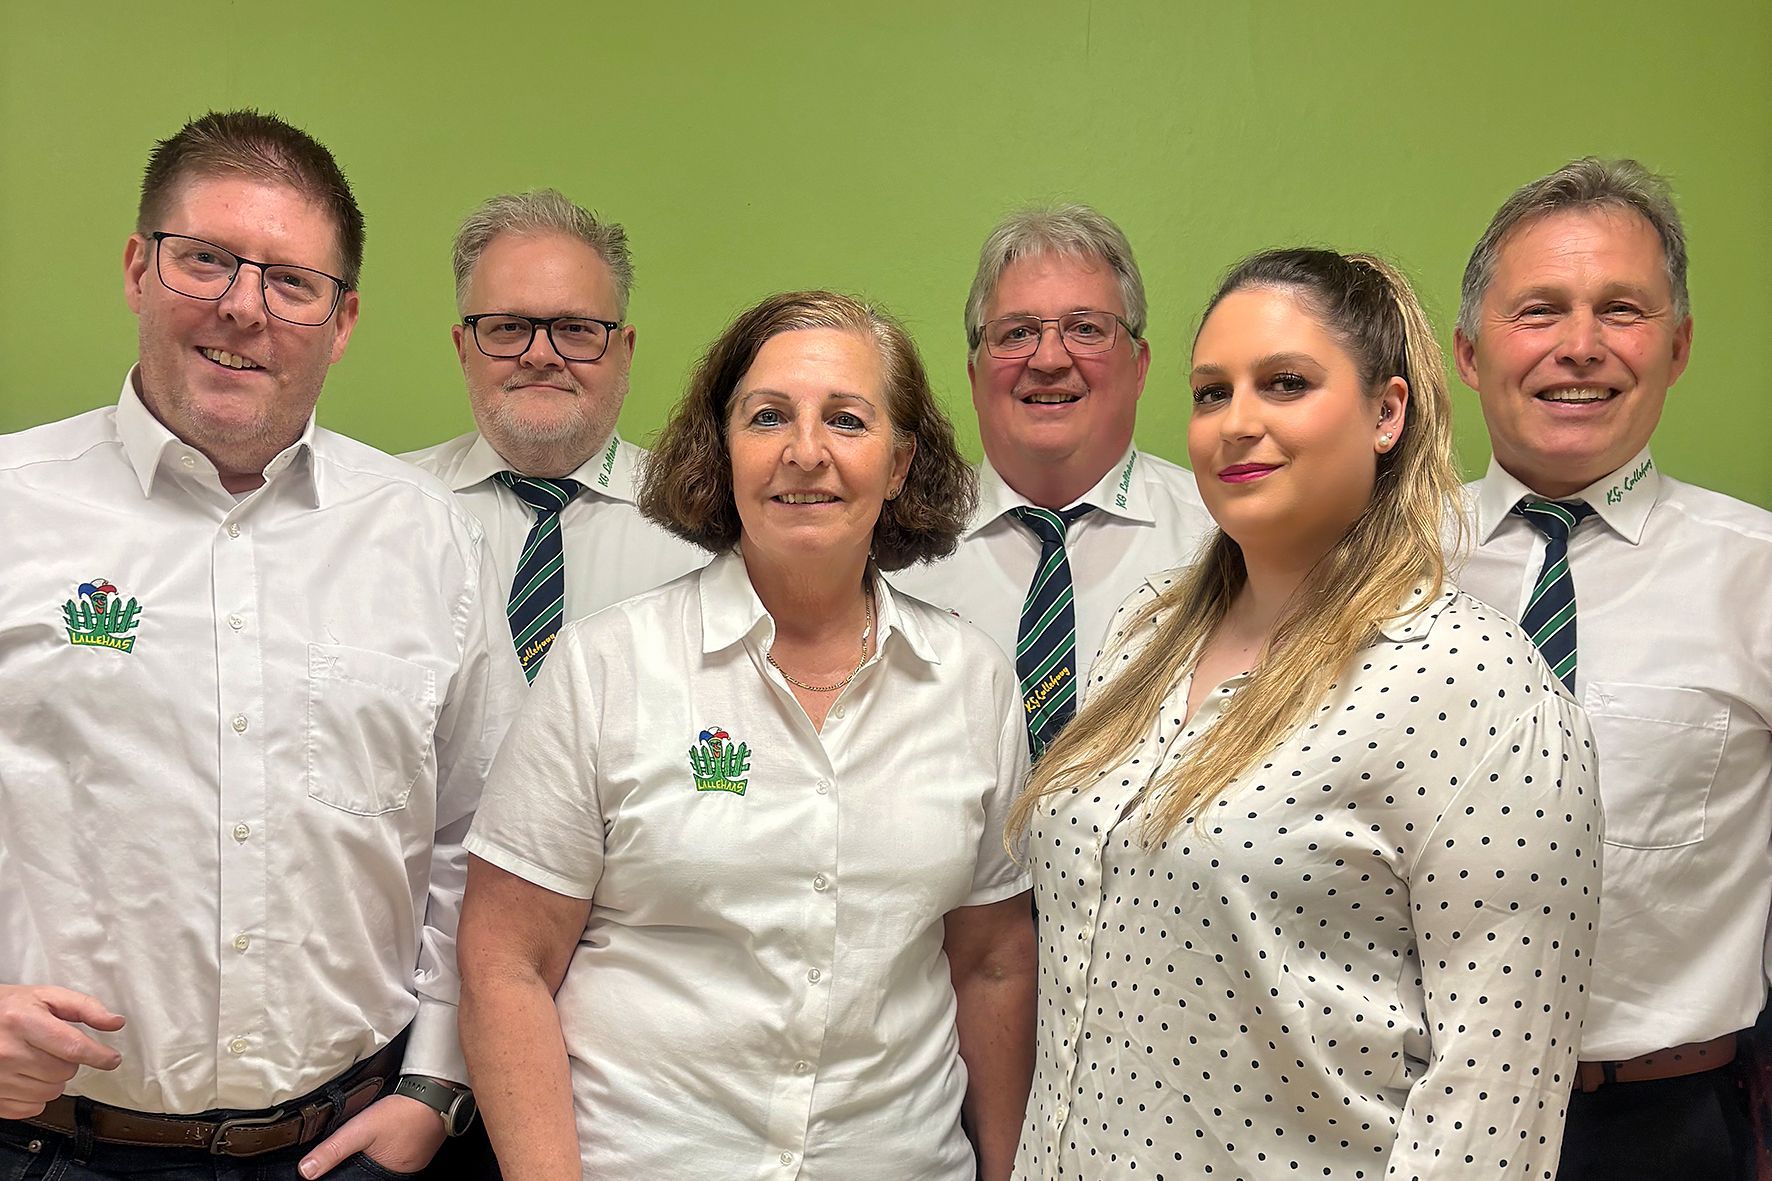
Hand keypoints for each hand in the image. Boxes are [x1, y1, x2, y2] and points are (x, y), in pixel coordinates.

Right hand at [0, 984, 124, 1118]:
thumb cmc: (8, 1008)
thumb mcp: (45, 996)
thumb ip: (84, 1007)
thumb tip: (115, 1022)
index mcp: (23, 1022)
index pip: (72, 1047)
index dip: (99, 1055)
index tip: (112, 1060)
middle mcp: (8, 1052)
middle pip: (64, 1072)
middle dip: (68, 1061)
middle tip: (51, 1048)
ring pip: (51, 1092)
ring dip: (53, 1080)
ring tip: (36, 1060)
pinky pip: (31, 1108)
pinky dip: (36, 1096)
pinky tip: (26, 1077)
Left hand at [299, 1094, 446, 1178]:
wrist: (435, 1093)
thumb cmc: (402, 1112)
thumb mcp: (361, 1129)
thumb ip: (333, 1150)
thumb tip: (306, 1170)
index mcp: (385, 1178)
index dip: (346, 1175)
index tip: (344, 1164)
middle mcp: (400, 1176)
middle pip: (368, 1176)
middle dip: (355, 1168)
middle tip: (357, 1150)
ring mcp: (411, 1165)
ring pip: (380, 1168)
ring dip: (369, 1160)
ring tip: (365, 1146)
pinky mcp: (417, 1152)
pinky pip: (393, 1158)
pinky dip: (383, 1152)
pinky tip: (381, 1140)